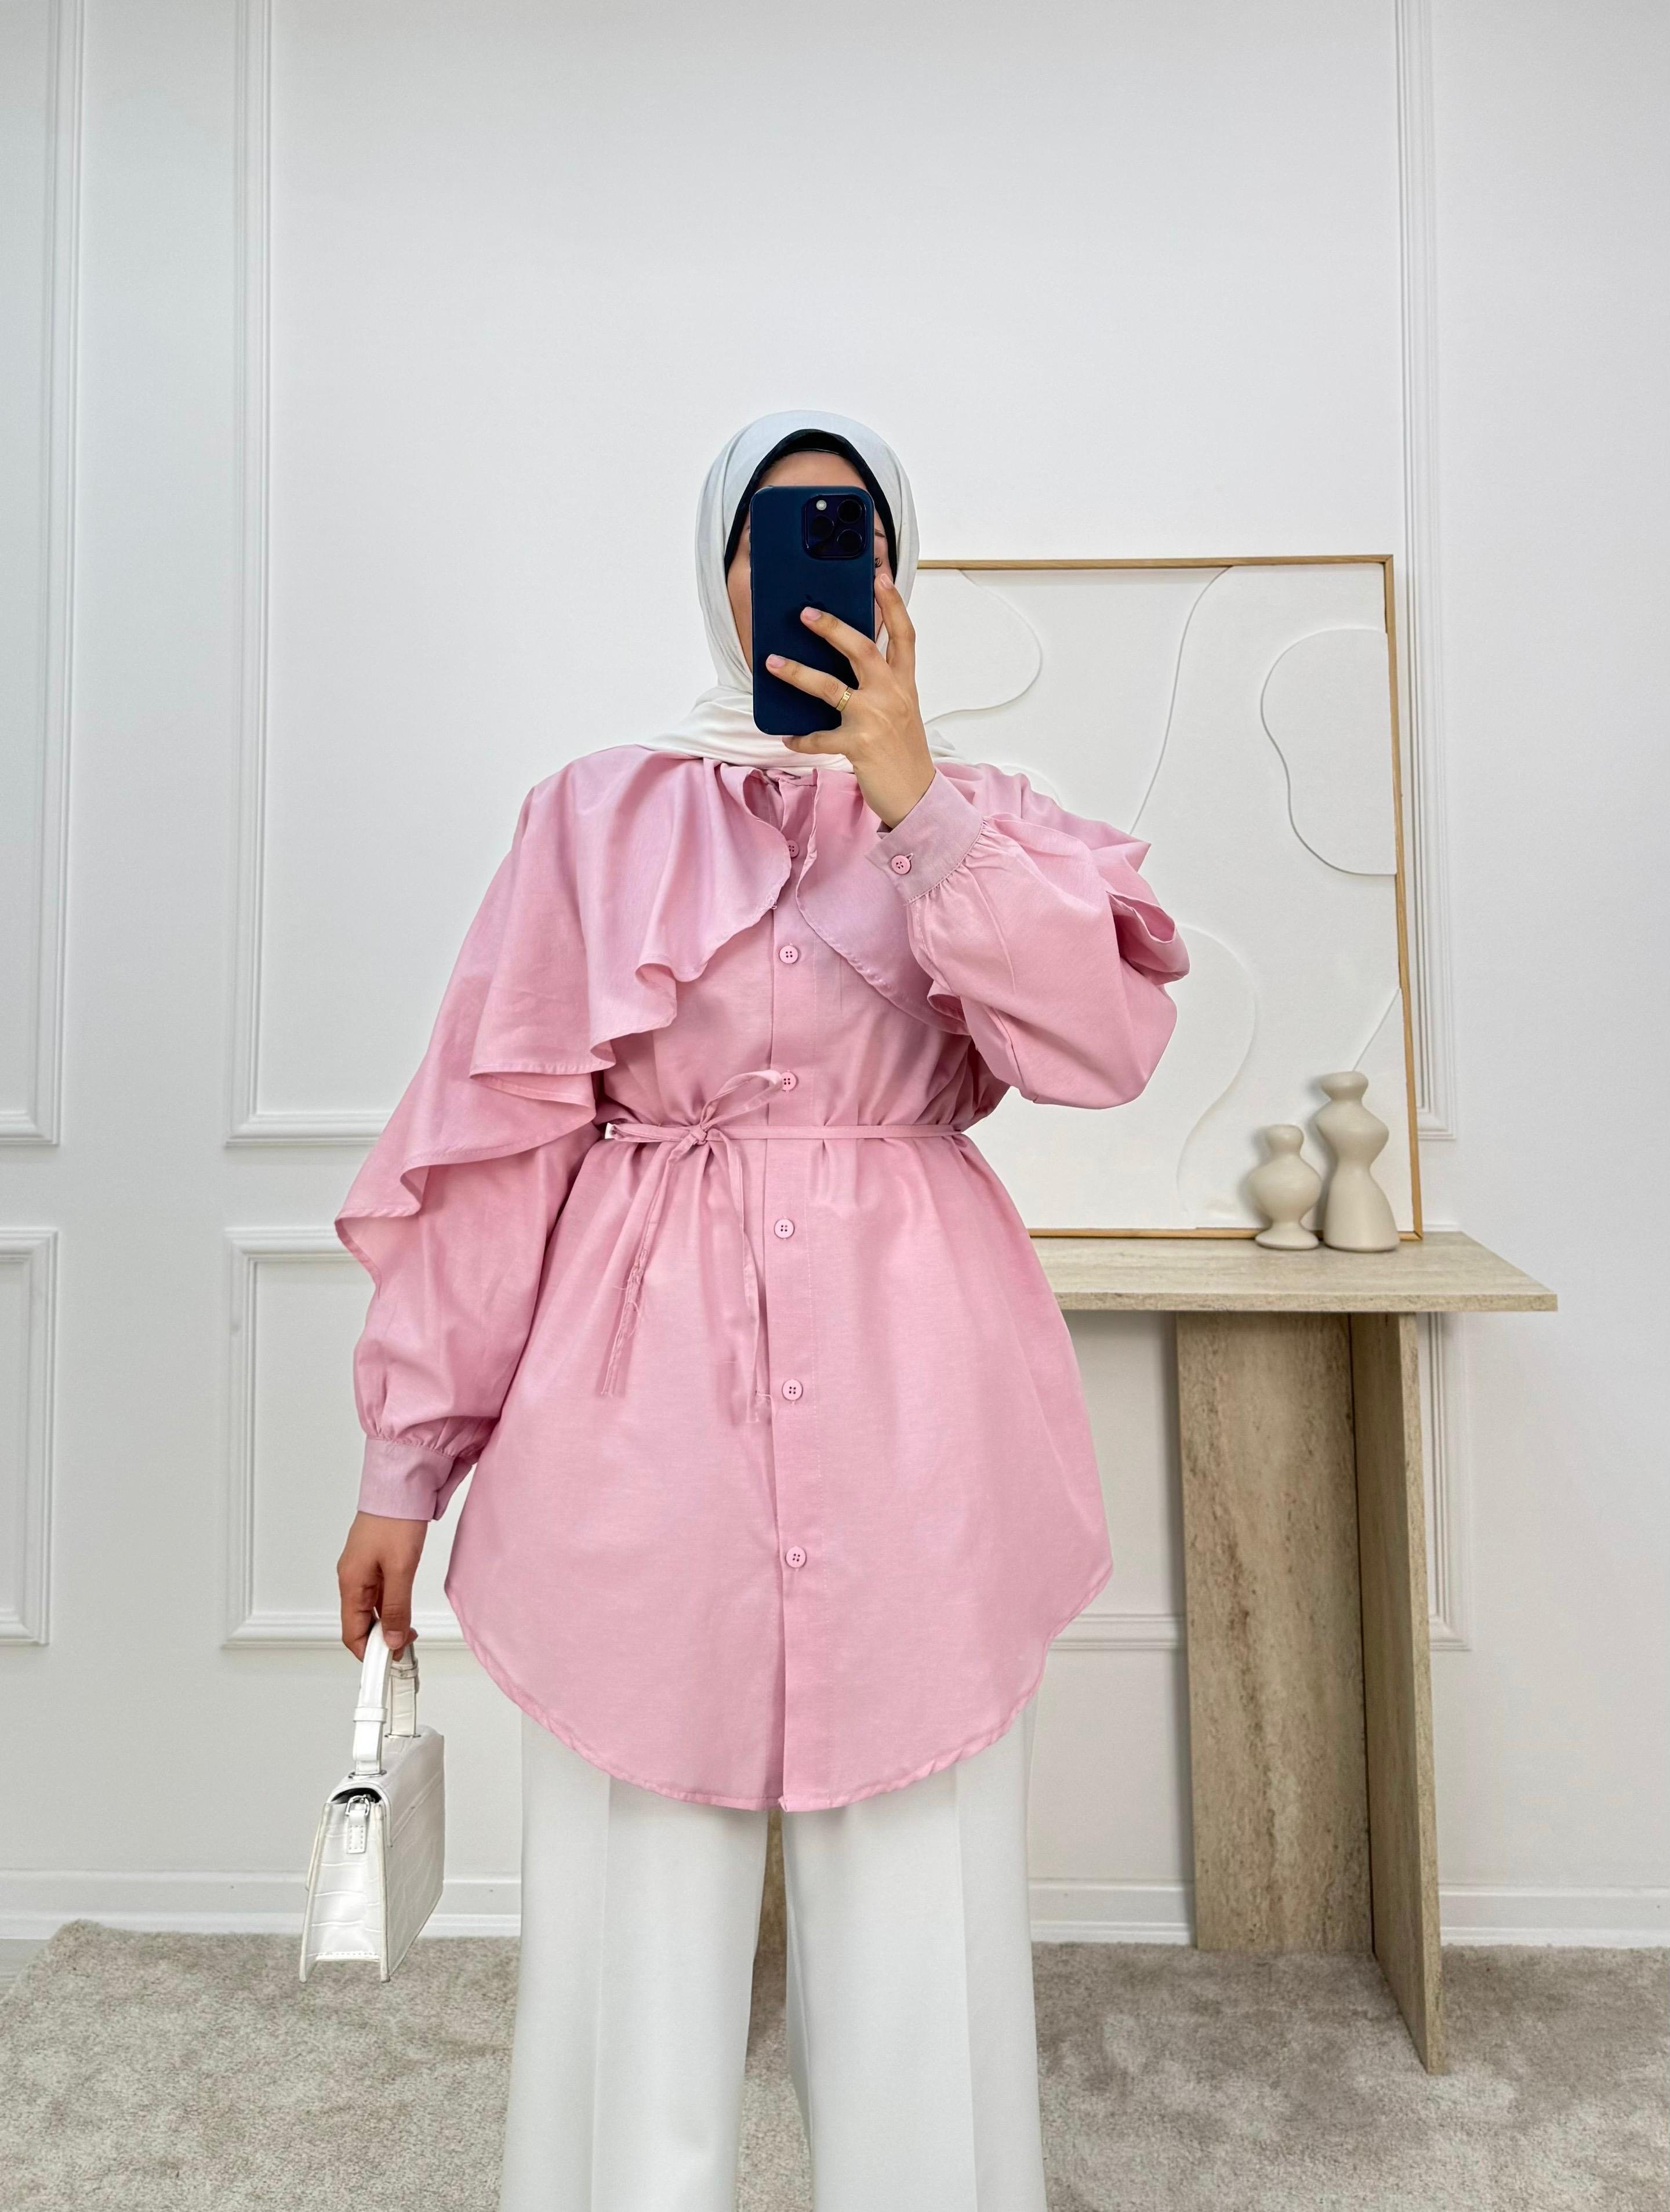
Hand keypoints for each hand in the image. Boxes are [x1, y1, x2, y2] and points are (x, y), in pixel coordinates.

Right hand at [337, 1511, 426, 1659]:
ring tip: (408, 1633)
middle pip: (359, 1623)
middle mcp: (352, 1577)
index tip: (389, 1664)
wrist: (401, 1485)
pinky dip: (390, 1606)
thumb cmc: (396, 1518)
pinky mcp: (375, 1561)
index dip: (369, 1653)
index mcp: (350, 1582)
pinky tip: (404, 1611)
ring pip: (370, 1609)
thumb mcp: (401, 1569)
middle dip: (380, 1640)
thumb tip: (391, 1639)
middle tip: (404, 1649)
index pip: (352, 1633)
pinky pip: (378, 1593)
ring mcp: (363, 1569)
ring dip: (387, 1624)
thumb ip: (396, 1608)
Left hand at [765, 578, 935, 828]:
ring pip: (830, 687)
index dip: (892, 603)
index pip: (903, 635)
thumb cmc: (904, 751)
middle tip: (806, 612)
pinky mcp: (858, 745)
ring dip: (797, 672)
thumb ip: (882, 683)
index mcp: (904, 683)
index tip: (879, 577)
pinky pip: (818, 737)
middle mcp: (892, 695)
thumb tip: (845, 662)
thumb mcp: (901, 709)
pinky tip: (787, 736)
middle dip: (832, 627)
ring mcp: (875, 719)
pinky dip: (800, 737)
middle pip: (861, 649)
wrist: (916, 795)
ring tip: (772, 662)